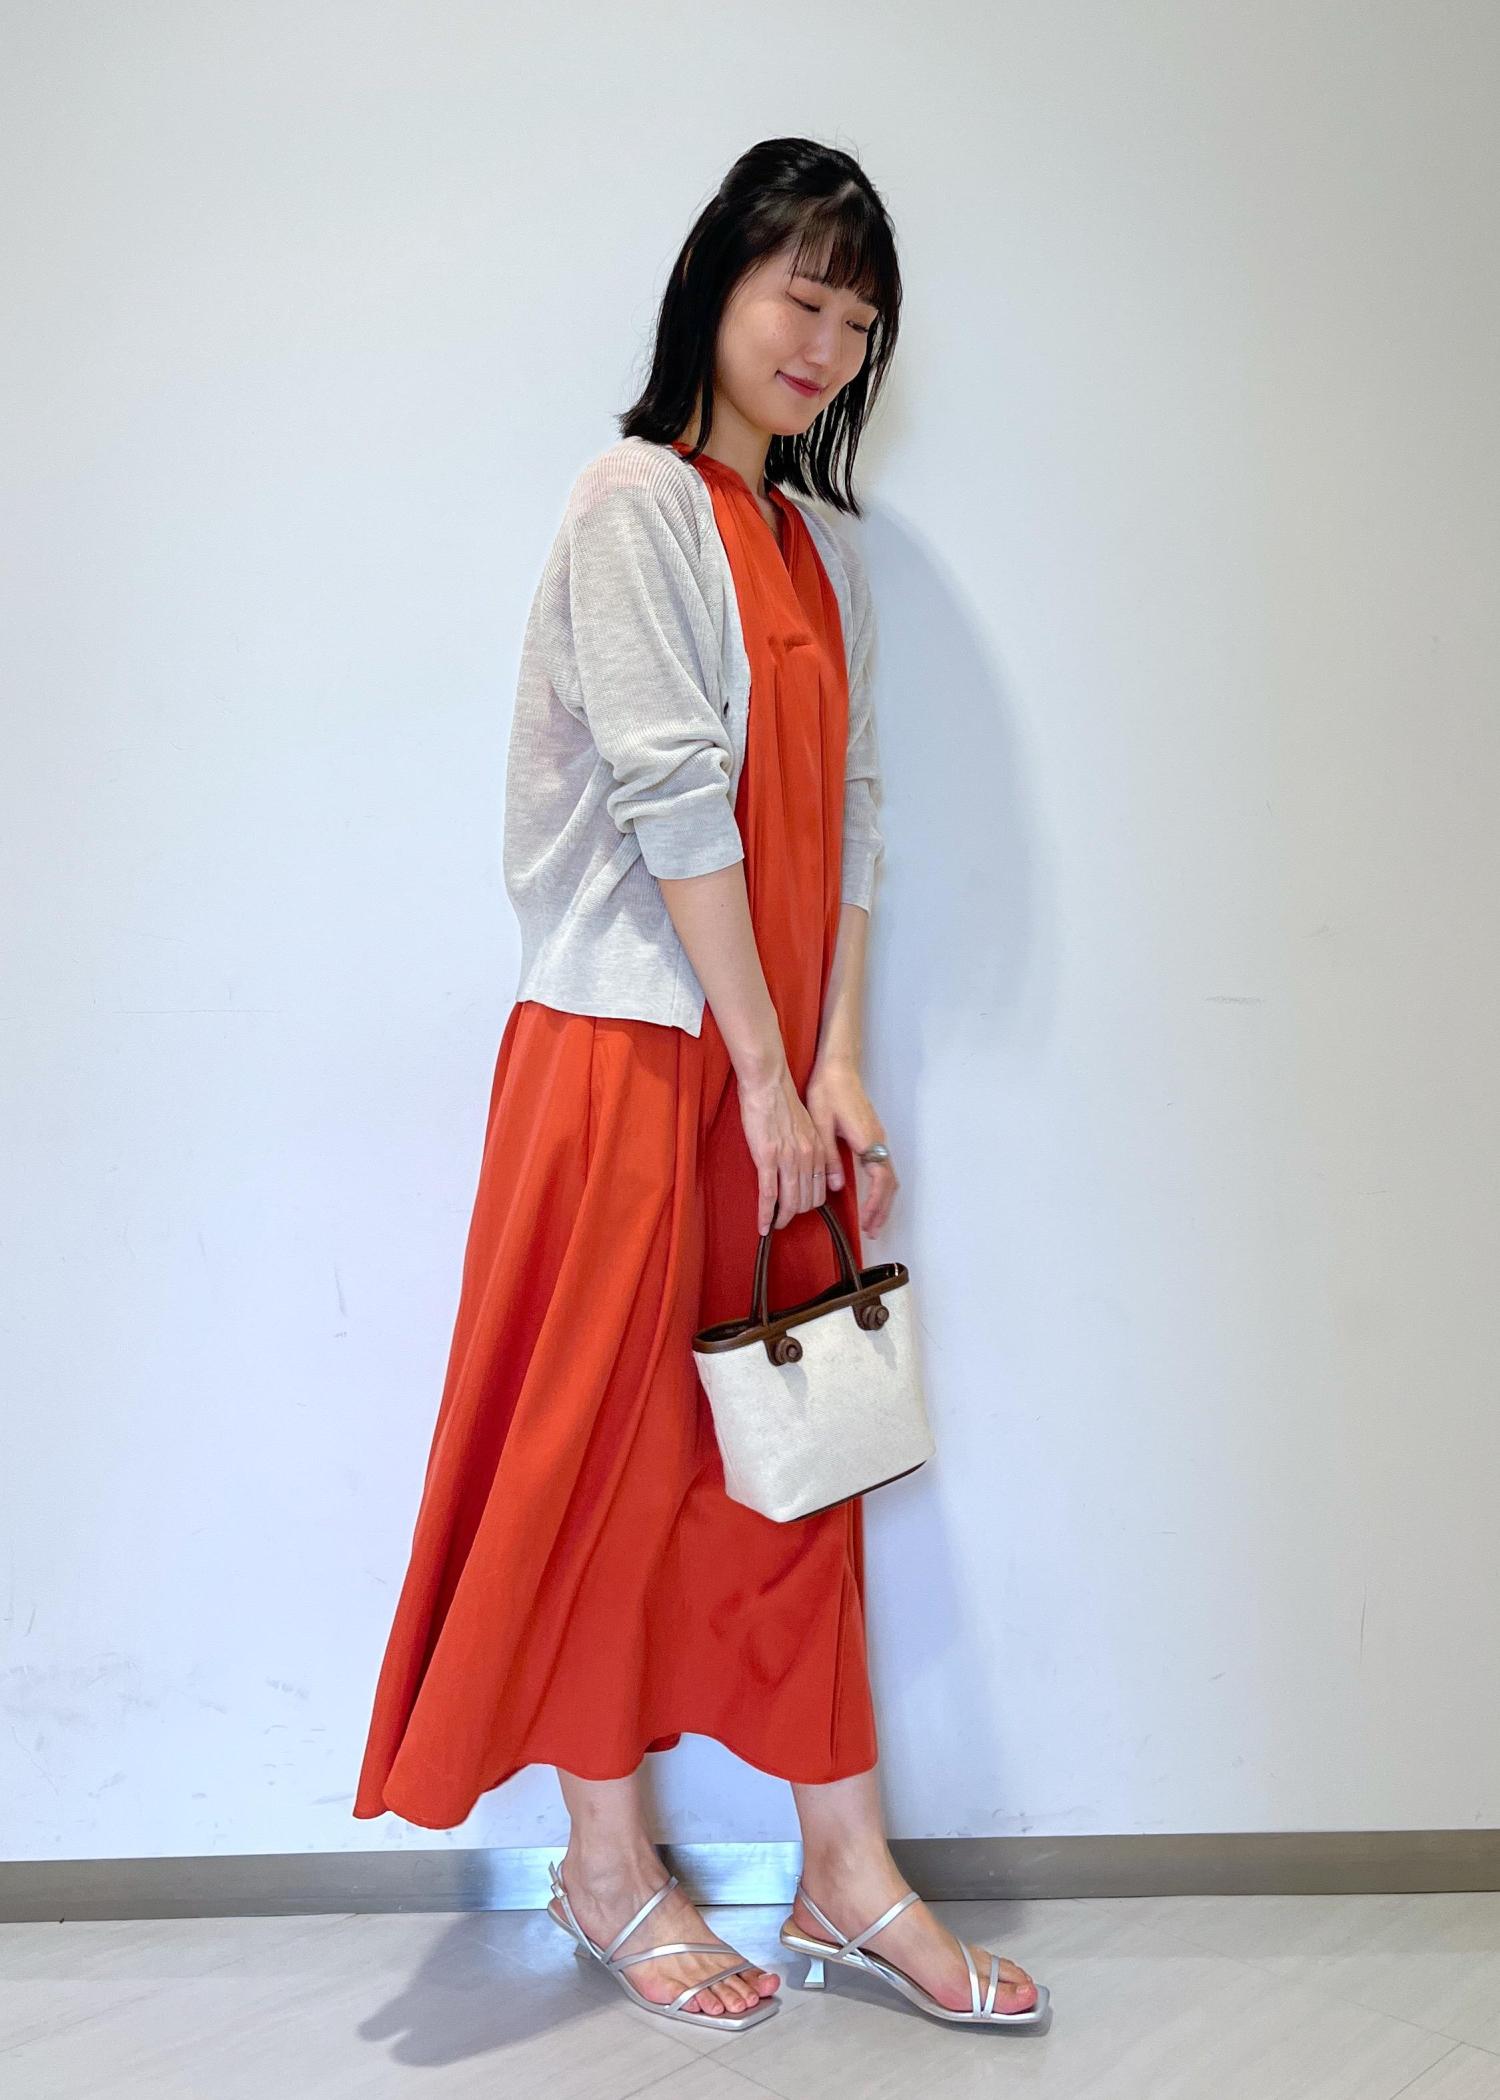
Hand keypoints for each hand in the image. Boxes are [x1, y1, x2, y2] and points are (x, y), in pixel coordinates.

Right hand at [736, 1060, 837, 1233]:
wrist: (768, 1083)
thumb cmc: (781, 1100)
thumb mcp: (804, 1126)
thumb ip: (807, 1147)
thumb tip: (803, 1164)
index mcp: (817, 1149)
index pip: (819, 1189)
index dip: (809, 1204)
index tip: (799, 1209)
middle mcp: (807, 1157)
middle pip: (807, 1200)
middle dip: (795, 1214)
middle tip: (784, 1219)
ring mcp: (788, 1159)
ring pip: (789, 1201)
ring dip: (781, 1218)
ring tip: (773, 1225)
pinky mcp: (767, 1158)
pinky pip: (769, 1195)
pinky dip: (766, 1214)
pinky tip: (762, 1226)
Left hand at [805, 1054, 898, 1237]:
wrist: (838, 1067)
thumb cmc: (828, 1092)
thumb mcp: (821, 1125)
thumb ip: (828, 1157)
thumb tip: (835, 1186)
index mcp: (867, 1140)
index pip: (880, 1180)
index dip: (874, 1204)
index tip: (866, 1222)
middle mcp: (878, 1140)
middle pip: (889, 1183)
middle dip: (882, 1209)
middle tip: (872, 1231)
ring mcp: (878, 1137)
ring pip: (889, 1176)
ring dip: (882, 1200)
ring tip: (872, 1221)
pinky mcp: (873, 1135)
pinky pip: (883, 1167)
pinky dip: (880, 1187)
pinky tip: (870, 1196)